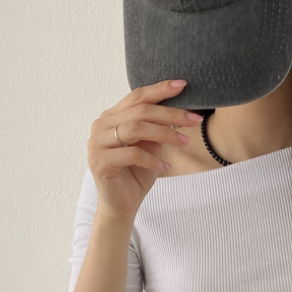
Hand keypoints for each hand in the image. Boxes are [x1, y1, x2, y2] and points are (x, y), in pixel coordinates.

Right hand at [86, 79, 201, 222]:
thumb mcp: (151, 146)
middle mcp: (101, 125)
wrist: (121, 206)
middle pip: (140, 111)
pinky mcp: (100, 162)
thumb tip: (181, 110)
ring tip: (185, 142)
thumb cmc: (136, 175)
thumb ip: (157, 127)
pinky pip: (132, 154)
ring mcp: (97, 143)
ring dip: (165, 134)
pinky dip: (153, 159)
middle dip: (170, 114)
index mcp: (112, 117)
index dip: (160, 89)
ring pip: (136, 129)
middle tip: (194, 119)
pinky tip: (167, 166)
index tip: (183, 85)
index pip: (137, 97)